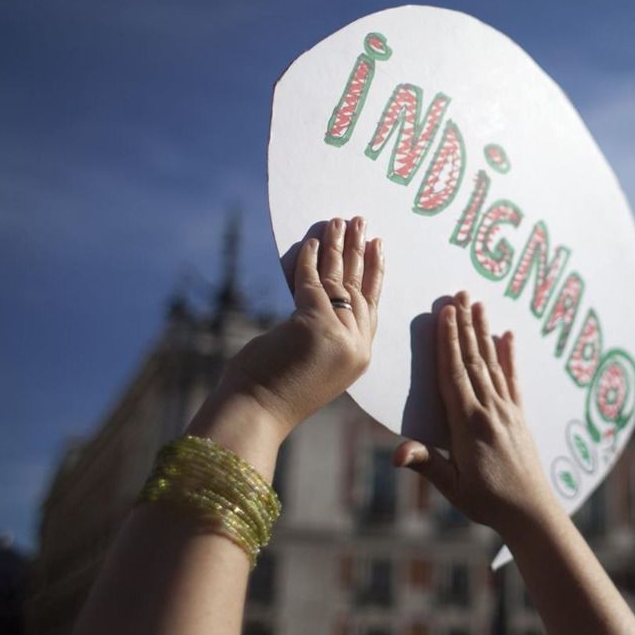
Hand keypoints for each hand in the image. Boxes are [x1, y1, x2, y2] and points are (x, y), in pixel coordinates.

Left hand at [214, 217, 383, 438]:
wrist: (256, 413)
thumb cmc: (272, 391)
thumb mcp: (309, 359)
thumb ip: (322, 331)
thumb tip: (313, 292)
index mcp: (358, 357)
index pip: (371, 306)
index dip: (375, 274)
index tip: (379, 246)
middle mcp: (355, 346)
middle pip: (360, 288)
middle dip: (361, 252)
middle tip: (363, 222)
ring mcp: (338, 336)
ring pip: (340, 280)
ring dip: (338, 246)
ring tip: (340, 221)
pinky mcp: (313, 325)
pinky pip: (312, 281)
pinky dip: (309, 258)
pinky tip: (311, 240)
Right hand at [394, 293, 558, 536]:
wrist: (531, 512)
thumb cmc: (487, 502)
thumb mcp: (452, 487)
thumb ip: (426, 464)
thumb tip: (396, 453)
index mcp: (468, 424)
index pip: (454, 374)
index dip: (448, 341)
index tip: (445, 312)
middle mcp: (489, 411)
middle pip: (473, 360)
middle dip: (465, 326)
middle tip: (460, 294)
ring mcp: (507, 411)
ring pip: (492, 364)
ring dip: (484, 332)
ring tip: (479, 304)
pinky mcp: (519, 417)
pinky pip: (513, 380)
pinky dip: (509, 356)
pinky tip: (509, 336)